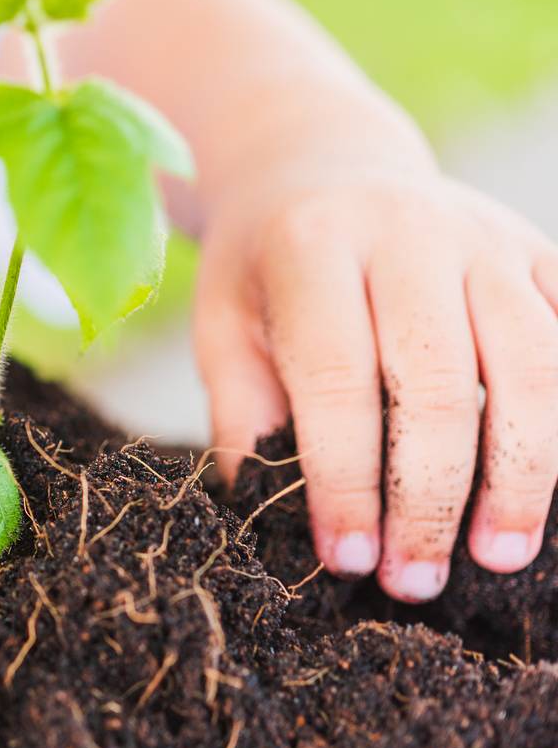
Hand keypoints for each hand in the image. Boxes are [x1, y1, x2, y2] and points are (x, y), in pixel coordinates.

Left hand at [195, 163, 557, 600]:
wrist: (322, 167)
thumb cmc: (265, 270)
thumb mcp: (223, 326)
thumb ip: (243, 415)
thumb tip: (262, 516)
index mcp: (314, 246)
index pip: (338, 377)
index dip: (345, 477)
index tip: (345, 558)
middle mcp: (408, 231)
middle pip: (440, 380)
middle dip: (429, 494)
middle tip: (413, 580)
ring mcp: (486, 238)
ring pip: (533, 364)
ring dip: (522, 473)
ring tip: (496, 556)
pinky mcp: (539, 251)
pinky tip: (552, 490)